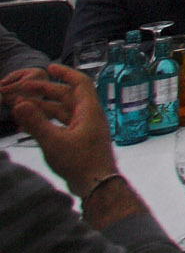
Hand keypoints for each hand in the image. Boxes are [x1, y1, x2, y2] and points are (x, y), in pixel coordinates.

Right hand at [8, 65, 118, 194]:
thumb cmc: (80, 162)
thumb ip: (35, 122)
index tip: (49, 67)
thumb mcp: (53, 141)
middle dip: (46, 91)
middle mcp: (89, 116)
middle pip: (67, 96)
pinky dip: (47, 122)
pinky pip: (61, 124)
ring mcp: (85, 128)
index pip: (80, 83)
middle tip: (23, 89)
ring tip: (21, 107)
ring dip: (44, 107)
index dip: (65, 73)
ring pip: (62, 111)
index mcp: (89, 110)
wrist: (96, 184)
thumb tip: (19, 103)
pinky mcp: (79, 139)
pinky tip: (28, 125)